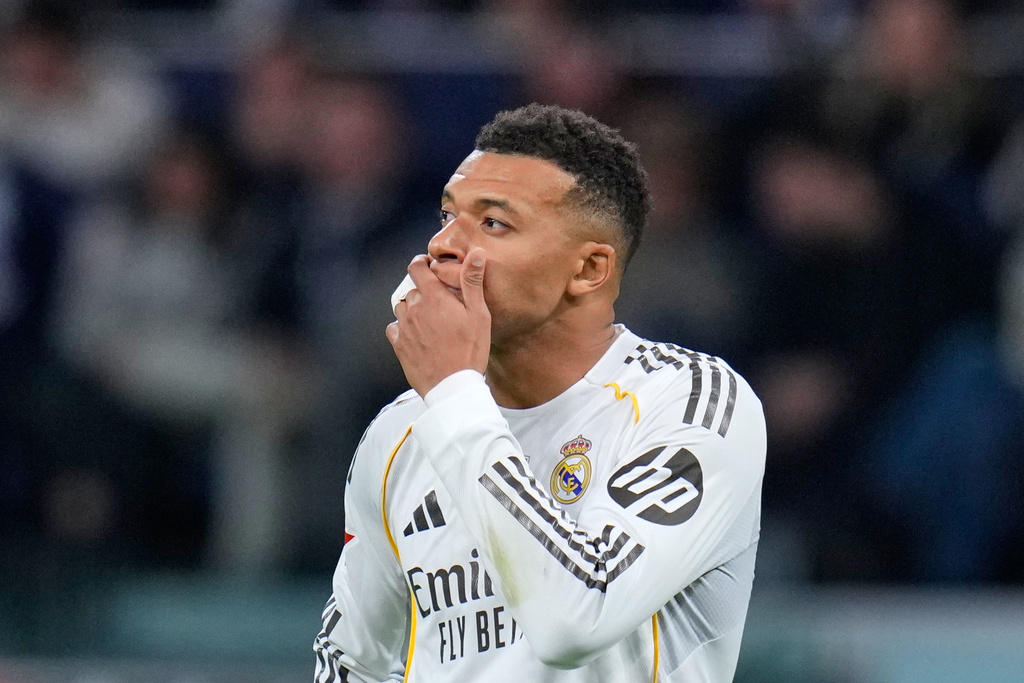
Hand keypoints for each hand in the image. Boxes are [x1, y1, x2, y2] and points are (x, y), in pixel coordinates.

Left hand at [386, 248, 490, 396]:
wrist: (452, 387)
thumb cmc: (470, 350)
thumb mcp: (478, 314)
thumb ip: (472, 281)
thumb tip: (477, 253)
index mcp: (433, 297)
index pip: (416, 268)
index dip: (421, 263)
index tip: (427, 266)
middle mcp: (414, 309)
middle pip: (412, 290)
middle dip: (424, 292)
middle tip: (439, 303)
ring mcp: (404, 328)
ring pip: (402, 308)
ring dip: (413, 309)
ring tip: (429, 321)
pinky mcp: (399, 346)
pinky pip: (394, 328)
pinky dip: (403, 328)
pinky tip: (417, 336)